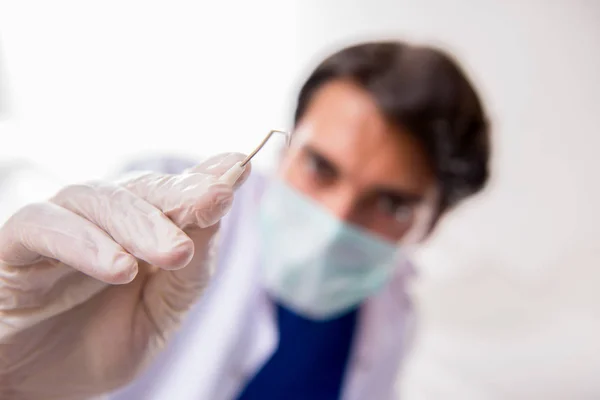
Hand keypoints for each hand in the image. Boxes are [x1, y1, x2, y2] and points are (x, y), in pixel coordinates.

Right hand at [0, 153, 249, 399]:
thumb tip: (221, 211)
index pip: (175, 193)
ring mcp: (59, 226)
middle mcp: (101, 220)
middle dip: (183, 195)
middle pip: (142, 189)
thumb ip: (191, 270)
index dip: (206, 179)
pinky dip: (85, 242)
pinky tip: (119, 268)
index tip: (240, 168)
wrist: (35, 386)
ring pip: (97, 199)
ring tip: (175, 253)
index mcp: (140, 231)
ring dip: (141, 222)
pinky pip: (44, 225)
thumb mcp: (160, 314)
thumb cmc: (98, 345)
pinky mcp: (15, 245)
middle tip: (217, 200)